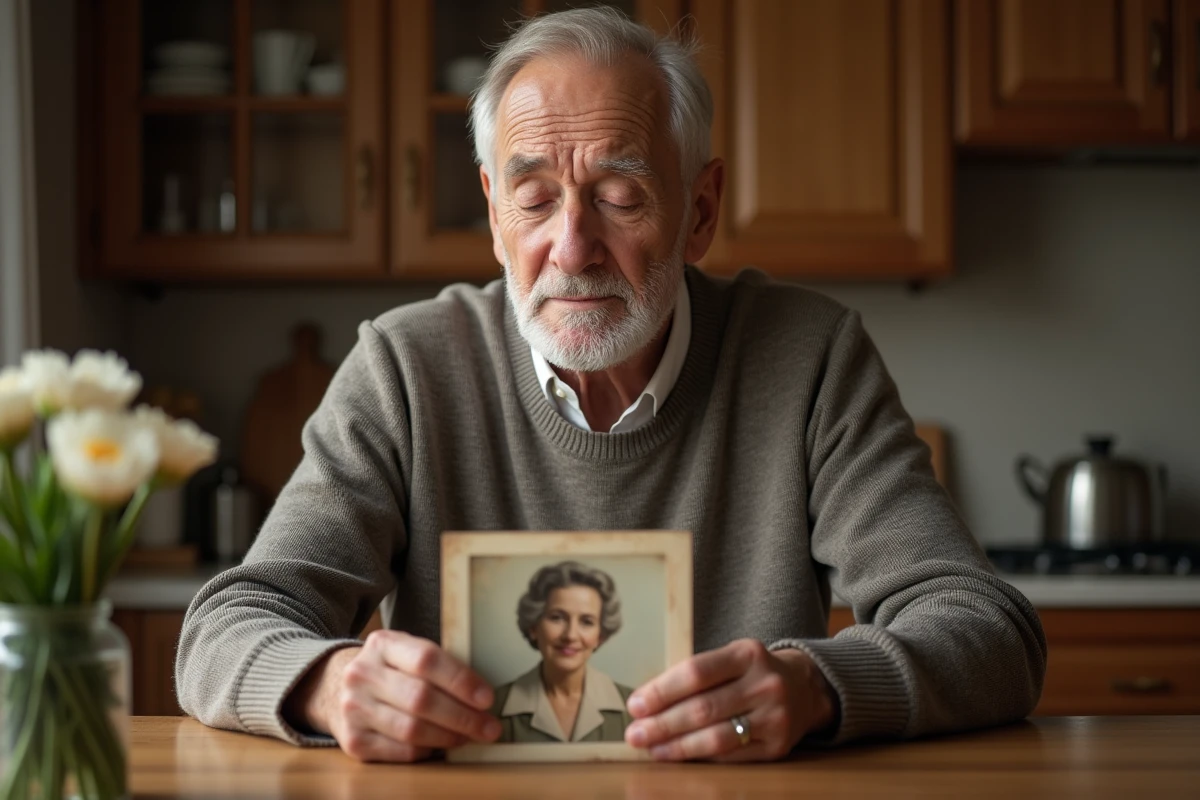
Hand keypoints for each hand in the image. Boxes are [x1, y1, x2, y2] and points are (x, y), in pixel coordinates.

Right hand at [283, 631, 500, 761]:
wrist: (333, 687)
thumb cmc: (386, 670)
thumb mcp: (404, 652)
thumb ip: (437, 664)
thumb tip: (482, 693)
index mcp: (383, 644)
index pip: (427, 659)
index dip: (461, 680)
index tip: (487, 698)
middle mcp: (363, 674)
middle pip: (421, 698)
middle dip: (463, 717)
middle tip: (489, 727)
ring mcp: (353, 709)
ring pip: (412, 729)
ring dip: (449, 737)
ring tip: (470, 737)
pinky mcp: (352, 741)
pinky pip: (400, 751)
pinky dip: (427, 750)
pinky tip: (440, 746)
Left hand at [623, 639, 836, 761]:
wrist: (805, 688)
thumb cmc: (752, 673)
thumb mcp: (731, 658)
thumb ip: (697, 675)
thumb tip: (647, 703)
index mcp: (747, 654)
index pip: (696, 672)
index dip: (662, 691)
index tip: (636, 705)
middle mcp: (765, 684)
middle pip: (703, 708)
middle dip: (663, 724)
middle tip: (635, 734)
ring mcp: (775, 717)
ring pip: (716, 738)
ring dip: (677, 746)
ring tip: (651, 749)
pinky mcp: (778, 746)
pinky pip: (731, 756)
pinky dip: (700, 758)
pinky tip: (679, 756)